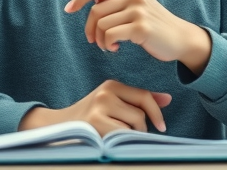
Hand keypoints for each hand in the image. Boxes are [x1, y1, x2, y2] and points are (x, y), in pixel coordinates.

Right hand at [18, 80, 171, 134]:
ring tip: (117, 138)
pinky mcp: (95, 122)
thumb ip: (139, 101)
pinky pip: (121, 135)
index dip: (156, 112)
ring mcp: (99, 107)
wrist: (58, 127)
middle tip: (132, 136)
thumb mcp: (114, 103)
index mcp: (111, 85)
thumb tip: (168, 99)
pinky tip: (109, 141)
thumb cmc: (90, 118)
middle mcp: (105, 93)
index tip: (162, 126)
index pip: (144, 96)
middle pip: (140, 114)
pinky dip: (120, 142)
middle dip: (141, 129)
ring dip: (130, 137)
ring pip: (132, 125)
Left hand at [64, 0, 211, 74]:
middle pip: (95, 10)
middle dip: (90, 29)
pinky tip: (115, 48)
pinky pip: (110, 36)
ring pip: (101, 24)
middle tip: (95, 41)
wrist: (179, 37)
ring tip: (108, 45)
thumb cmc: (151, 20)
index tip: (68, 10)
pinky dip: (108, 45)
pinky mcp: (141, 28)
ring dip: (99, 40)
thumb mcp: (129, 1)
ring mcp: (139, 10)